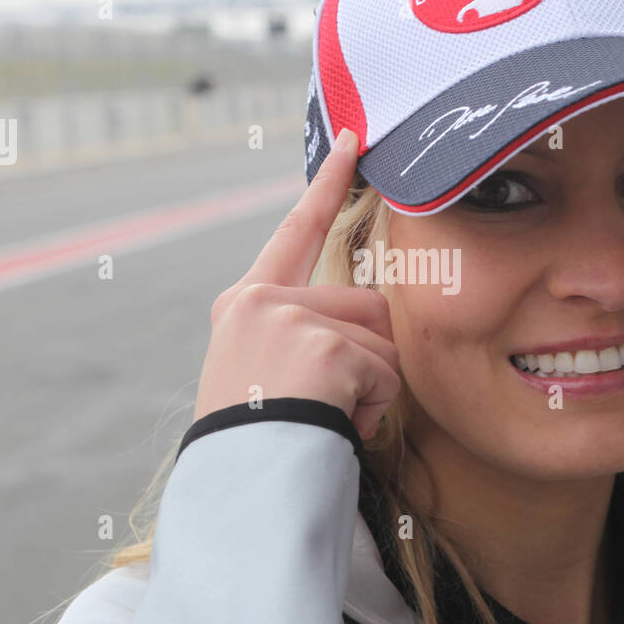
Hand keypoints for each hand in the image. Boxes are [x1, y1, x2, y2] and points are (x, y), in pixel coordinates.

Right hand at [193, 129, 399, 440]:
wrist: (239, 486)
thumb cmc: (256, 443)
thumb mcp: (265, 374)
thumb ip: (303, 333)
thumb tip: (373, 318)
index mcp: (244, 304)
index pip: (296, 231)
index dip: (327, 184)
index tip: (355, 138)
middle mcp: (261, 301)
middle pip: (366, 306)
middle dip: (367, 360)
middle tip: (325, 406)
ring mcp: (290, 318)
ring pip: (381, 342)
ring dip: (369, 390)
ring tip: (322, 421)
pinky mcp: (322, 344)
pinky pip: (384, 374)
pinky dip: (370, 412)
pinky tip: (330, 429)